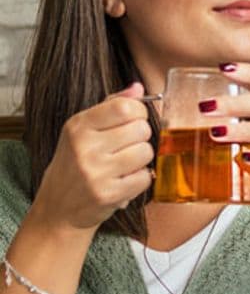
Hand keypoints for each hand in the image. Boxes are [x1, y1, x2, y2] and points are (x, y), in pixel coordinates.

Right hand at [32, 82, 153, 231]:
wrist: (59, 206)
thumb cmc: (75, 164)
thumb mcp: (84, 130)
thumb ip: (111, 106)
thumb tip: (138, 88)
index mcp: (78, 125)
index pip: (125, 107)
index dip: (139, 113)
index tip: (133, 121)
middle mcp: (85, 146)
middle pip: (141, 129)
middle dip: (141, 137)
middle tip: (128, 147)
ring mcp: (96, 172)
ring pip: (146, 153)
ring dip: (142, 160)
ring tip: (125, 165)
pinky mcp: (108, 194)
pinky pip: (145, 178)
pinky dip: (140, 180)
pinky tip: (124, 181)